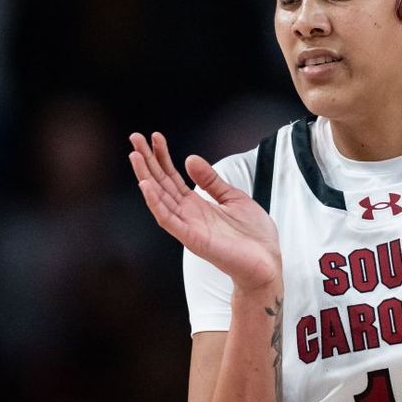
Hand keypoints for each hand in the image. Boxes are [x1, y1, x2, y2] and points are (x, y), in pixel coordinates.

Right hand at [129, 132, 280, 292]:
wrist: (266, 263)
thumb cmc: (253, 236)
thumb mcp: (233, 198)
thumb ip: (212, 181)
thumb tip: (190, 159)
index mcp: (197, 205)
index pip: (172, 176)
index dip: (162, 156)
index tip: (154, 137)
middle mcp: (188, 214)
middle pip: (161, 183)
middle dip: (147, 161)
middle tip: (135, 138)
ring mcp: (188, 226)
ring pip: (159, 198)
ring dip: (145, 177)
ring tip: (135, 156)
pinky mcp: (192, 238)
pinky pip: (168, 219)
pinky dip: (155, 203)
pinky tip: (146, 185)